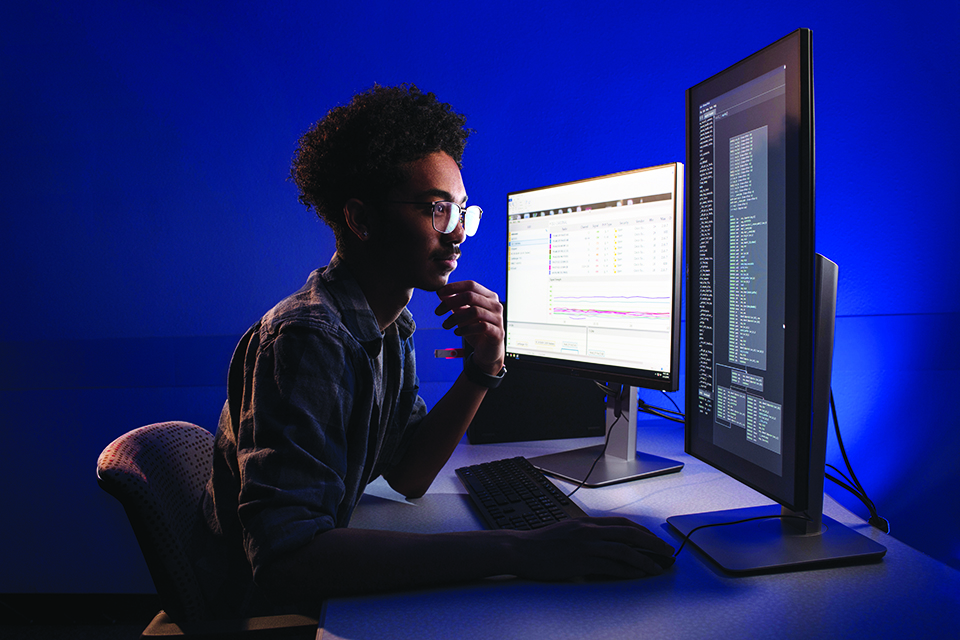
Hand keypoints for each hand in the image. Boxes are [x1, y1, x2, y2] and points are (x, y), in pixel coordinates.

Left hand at [435, 281, 504, 373]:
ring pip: (474, 311)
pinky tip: (457, 332)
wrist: (489, 351)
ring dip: (455, 318)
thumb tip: (441, 293)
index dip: (454, 287)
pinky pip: (481, 327)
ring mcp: (498, 319)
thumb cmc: (476, 330)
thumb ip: (455, 303)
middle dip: (450, 302)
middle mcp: (495, 305)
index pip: (471, 285)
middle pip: (470, 296)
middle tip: (438, 311)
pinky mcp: (498, 332)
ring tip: (445, 325)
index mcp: (488, 297)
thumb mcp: (463, 315)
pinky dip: (466, 329)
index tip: (439, 293)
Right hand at [507, 516, 675, 579]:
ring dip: (645, 559)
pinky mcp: (582, 562)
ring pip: (625, 550)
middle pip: (629, 534)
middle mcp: (589, 531)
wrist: (520, 549)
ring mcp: (586, 546)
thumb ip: (585, 533)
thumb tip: (601, 540)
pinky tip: (638, 575)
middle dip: (652, 543)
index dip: (642, 531)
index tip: (654, 539)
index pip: (622, 524)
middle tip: (666, 552)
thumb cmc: (541, 543)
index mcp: (586, 522)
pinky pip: (612, 566)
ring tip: (658, 567)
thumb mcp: (566, 530)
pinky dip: (628, 571)